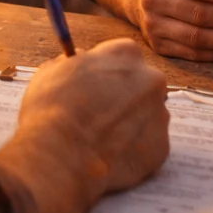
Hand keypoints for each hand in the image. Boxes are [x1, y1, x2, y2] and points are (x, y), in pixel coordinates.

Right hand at [16, 39, 170, 192]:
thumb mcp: (52, 71)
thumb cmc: (51, 110)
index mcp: (126, 54)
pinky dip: (132, 152)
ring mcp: (159, 115)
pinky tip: (108, 158)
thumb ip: (75, 63)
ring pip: (147, 117)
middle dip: (125, 99)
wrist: (61, 156)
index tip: (96, 87)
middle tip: (100, 116)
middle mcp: (151, 80)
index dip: (107, 73)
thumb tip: (81, 62)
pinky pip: (147, 147)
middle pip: (142, 85)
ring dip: (130, 125)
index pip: (123, 56)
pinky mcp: (161, 148)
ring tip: (100, 141)